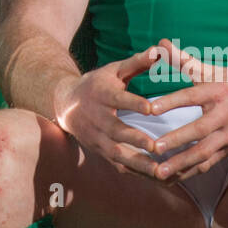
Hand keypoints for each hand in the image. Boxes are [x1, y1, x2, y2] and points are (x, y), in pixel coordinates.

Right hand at [52, 48, 163, 177]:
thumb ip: (137, 62)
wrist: (66, 104)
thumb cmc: (97, 84)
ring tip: (160, 171)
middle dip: (136, 139)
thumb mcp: (114, 70)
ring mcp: (98, 138)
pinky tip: (158, 179)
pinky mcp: (101, 152)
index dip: (134, 104)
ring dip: (138, 163)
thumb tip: (159, 49)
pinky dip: (138, 173)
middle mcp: (98, 119)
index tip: (152, 108)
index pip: (119, 100)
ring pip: (118, 154)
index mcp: (102, 95)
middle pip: (117, 131)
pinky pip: (120, 166)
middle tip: (156, 146)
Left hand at [147, 38, 227, 182]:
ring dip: (180, 164)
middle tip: (153, 147)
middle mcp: (224, 115)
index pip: (192, 96)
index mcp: (218, 92)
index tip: (151, 108)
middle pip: (199, 131)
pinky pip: (207, 165)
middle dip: (176, 140)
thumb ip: (183, 60)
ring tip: (158, 172)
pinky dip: (188, 173)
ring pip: (203, 153)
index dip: (172, 101)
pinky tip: (169, 179)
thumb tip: (160, 43)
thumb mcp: (211, 69)